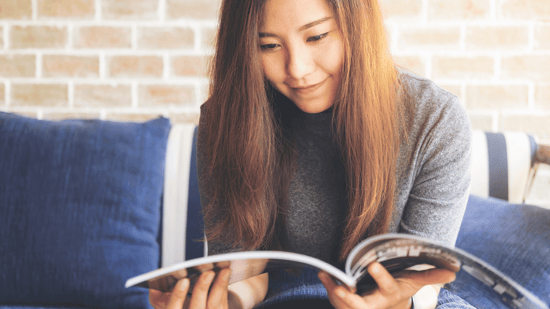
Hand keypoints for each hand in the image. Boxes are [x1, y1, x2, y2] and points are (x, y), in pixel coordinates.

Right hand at [149, 268, 231, 308]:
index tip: (183, 281)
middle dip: (202, 288)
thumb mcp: (161, 303)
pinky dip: (224, 289)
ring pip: (214, 306)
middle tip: (208, 272)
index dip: (177, 296)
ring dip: (220, 287)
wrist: (197, 308)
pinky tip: (226, 275)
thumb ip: (157, 295)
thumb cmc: (176, 306)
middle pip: (196, 308)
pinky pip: (223, 305)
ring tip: (224, 270)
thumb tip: (157, 280)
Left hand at [318, 262, 455, 308]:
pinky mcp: (346, 304)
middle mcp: (373, 303)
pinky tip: (322, 273)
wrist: (387, 306)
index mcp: (389, 294)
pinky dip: (328, 287)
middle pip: (361, 305)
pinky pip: (335, 298)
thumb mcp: (414, 282)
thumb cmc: (399, 288)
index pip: (386, 285)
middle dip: (351, 298)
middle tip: (343, 287)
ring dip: (334, 291)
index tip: (373, 264)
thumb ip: (430, 276)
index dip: (380, 276)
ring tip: (326, 274)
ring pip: (344, 302)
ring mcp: (358, 305)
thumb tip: (453, 271)